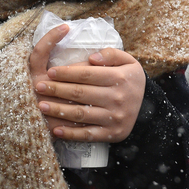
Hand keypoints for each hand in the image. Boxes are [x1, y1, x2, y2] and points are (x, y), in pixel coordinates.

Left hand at [29, 24, 145, 142]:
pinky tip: (55, 129)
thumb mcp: (128, 60)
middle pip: (80, 93)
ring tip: (41, 105)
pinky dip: (70, 133)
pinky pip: (88, 134)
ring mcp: (114, 118)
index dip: (67, 73)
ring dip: (58, 110)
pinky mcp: (112, 134)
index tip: (50, 72)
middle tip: (38, 86)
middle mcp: (117, 98)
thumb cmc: (130, 79)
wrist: (149, 108)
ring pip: (81, 114)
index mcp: (120, 78)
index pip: (87, 74)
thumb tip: (92, 58)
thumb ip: (111, 53)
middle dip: (57, 89)